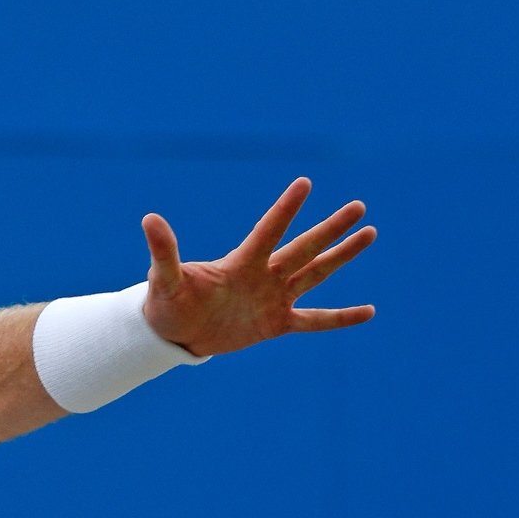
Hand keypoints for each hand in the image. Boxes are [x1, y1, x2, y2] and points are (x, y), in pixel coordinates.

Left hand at [140, 177, 375, 357]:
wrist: (176, 333)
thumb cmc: (168, 304)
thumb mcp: (164, 281)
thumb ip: (164, 253)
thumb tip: (149, 219)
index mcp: (240, 263)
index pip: (268, 232)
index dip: (285, 210)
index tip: (305, 184)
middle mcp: (264, 275)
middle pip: (303, 248)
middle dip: (330, 229)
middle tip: (359, 206)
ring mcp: (273, 298)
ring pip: (315, 274)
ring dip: (341, 255)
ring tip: (369, 233)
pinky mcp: (276, 323)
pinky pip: (314, 320)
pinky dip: (340, 318)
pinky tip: (368, 312)